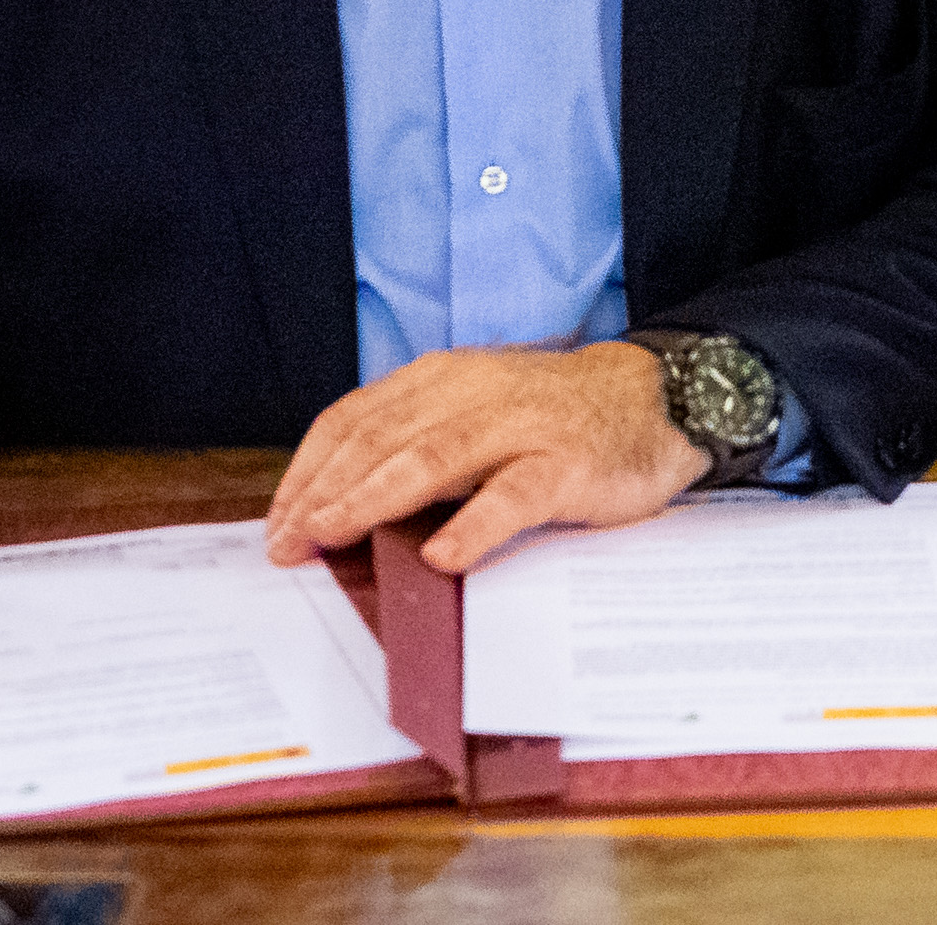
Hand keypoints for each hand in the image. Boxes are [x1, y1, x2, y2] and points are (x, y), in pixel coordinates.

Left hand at [267, 341, 707, 573]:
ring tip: (331, 537)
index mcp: (442, 379)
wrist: (658, 394)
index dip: (308, 471)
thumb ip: (422, 442)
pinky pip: (512, 496)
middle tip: (288, 544)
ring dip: (370, 500)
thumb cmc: (555, 418)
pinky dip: (473, 526)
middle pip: (379, 439)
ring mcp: (520, 426)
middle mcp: (473, 393)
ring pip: (431, 460)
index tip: (279, 522)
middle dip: (323, 493)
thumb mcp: (478, 412)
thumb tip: (344, 507)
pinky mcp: (565, 463)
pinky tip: (440, 556)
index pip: (353, 419)